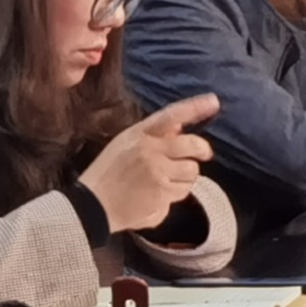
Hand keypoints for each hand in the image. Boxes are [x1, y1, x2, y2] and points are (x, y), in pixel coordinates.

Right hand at [74, 95, 215, 231]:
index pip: (171, 115)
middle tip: (204, 155)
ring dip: (185, 178)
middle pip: (192, 145)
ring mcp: (157, 172)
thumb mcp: (125, 145)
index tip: (213, 101)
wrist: (91, 205)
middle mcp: (150, 150)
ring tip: (167, 182)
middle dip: (202, 151)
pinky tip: (158, 196)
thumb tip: (180, 127)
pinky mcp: (161, 194)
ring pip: (191, 172)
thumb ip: (153, 136)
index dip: (195, 108)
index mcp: (139, 134)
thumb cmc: (107, 174)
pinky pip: (181, 192)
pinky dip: (175, 195)